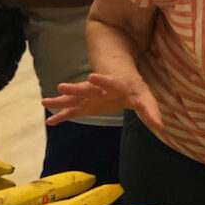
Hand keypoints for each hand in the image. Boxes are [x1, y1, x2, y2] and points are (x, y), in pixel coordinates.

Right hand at [43, 72, 163, 134]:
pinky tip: (50, 122)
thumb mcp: (144, 98)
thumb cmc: (133, 89)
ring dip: (60, 100)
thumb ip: (150, 111)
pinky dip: (61, 116)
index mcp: (113, 84)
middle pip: (86, 88)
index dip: (101, 80)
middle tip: (61, 86)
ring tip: (45, 102)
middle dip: (74, 88)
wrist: (122, 81)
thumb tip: (160, 127)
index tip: (92, 76)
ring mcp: (88, 97)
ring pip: (73, 98)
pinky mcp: (84, 105)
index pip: (108, 81)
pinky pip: (70, 111)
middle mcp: (98, 88)